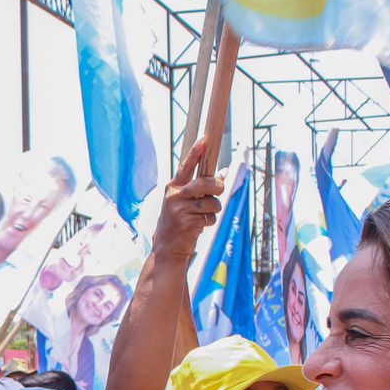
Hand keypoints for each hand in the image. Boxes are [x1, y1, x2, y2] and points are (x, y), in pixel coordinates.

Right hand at [152, 141, 225, 263]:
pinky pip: (210, 217)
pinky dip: (209, 222)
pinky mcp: (187, 223)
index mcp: (173, 187)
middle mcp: (174, 196)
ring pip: (212, 202)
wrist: (167, 249)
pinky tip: (199, 226)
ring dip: (214, 209)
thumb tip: (223, 172)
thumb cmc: (178, 221)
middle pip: (205, 183)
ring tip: (203, 215)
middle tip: (219, 190)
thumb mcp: (185, 202)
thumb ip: (201, 187)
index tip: (205, 140)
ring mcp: (179, 209)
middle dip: (217, 187)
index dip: (195, 153)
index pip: (186, 166)